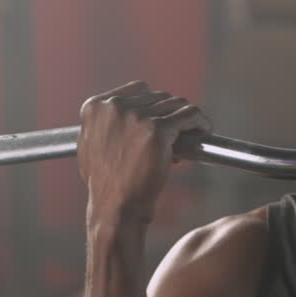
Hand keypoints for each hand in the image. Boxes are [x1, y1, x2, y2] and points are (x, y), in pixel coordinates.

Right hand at [77, 80, 210, 224]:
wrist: (115, 207)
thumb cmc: (106, 184)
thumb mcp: (91, 145)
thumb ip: (103, 124)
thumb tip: (118, 114)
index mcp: (96, 106)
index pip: (139, 90)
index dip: (153, 106)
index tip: (160, 120)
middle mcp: (115, 106)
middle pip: (159, 97)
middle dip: (168, 117)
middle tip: (173, 138)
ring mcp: (138, 116)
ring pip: (176, 105)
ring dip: (185, 120)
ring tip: (188, 138)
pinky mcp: (159, 130)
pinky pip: (190, 115)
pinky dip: (200, 122)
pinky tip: (204, 131)